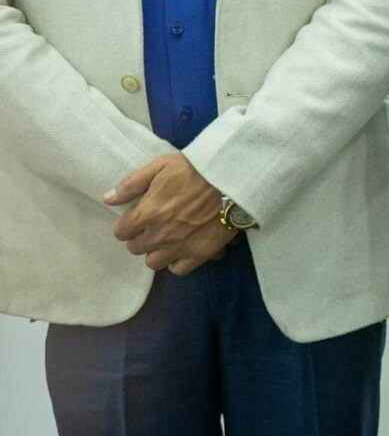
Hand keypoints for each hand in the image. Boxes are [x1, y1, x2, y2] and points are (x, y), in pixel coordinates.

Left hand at [105, 154, 226, 264]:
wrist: (234, 178)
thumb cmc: (195, 169)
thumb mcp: (160, 166)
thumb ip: (131, 184)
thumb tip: (107, 199)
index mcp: (147, 213)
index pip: (121, 232)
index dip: (127, 224)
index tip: (136, 217)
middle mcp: (160, 235)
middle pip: (135, 248)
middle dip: (141, 237)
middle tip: (153, 226)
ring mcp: (180, 247)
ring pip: (153, 262)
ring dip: (157, 251)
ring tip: (167, 239)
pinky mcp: (200, 253)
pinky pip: (178, 269)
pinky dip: (177, 261)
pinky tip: (183, 248)